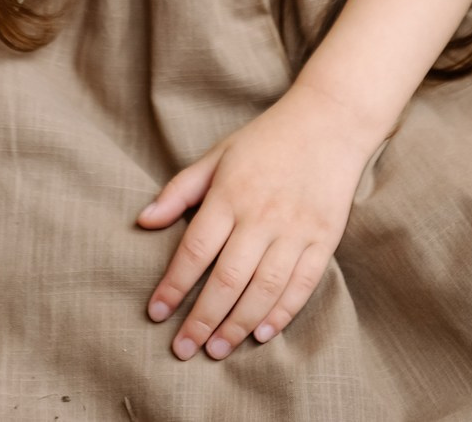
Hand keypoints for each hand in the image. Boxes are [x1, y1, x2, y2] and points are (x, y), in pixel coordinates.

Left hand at [137, 84, 372, 360]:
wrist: (329, 121)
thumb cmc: (266, 140)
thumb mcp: (218, 155)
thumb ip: (180, 190)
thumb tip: (143, 221)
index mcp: (230, 194)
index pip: (195, 250)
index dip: (173, 285)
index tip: (156, 313)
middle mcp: (261, 215)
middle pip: (226, 280)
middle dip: (201, 320)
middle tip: (183, 350)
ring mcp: (295, 229)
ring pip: (263, 290)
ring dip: (237, 325)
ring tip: (216, 350)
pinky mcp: (323, 239)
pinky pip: (302, 286)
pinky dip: (281, 313)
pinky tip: (261, 334)